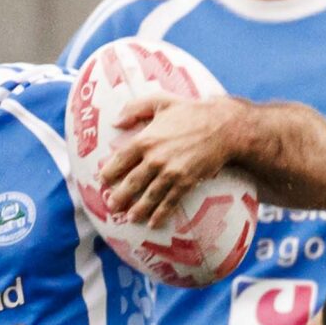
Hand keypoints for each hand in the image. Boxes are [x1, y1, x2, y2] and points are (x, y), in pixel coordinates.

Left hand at [99, 95, 239, 226]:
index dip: (109, 172)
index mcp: (145, 139)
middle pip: (131, 183)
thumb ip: (135, 108)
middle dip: (119, 197)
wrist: (223, 126)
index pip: (120, 160)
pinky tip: (153, 223)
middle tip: (112, 206)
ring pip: (148, 196)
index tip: (103, 180)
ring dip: (137, 210)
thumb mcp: (161, 101)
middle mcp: (155, 159)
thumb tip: (115, 122)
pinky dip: (160, 214)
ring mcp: (170, 173)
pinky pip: (169, 202)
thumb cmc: (191, 111)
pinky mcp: (185, 182)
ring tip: (130, 218)